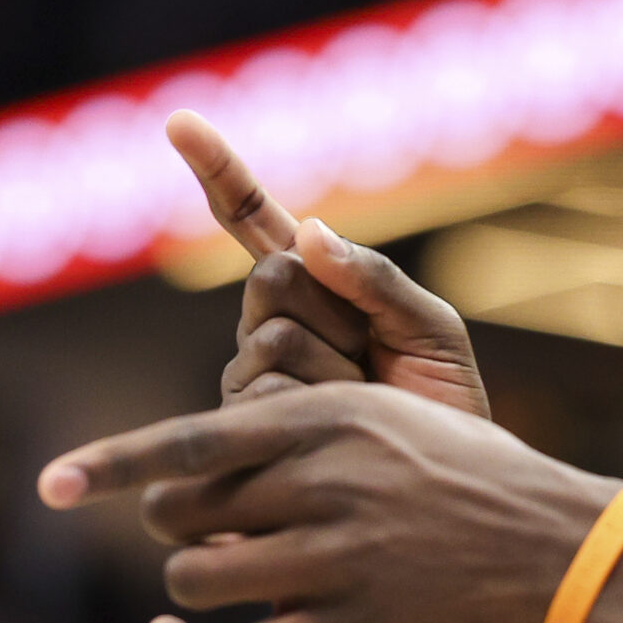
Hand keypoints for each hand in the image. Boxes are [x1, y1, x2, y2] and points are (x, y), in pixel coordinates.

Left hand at [38, 382, 610, 622]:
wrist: (557, 547)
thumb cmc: (470, 474)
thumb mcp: (393, 409)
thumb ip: (303, 406)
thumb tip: (214, 419)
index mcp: (328, 419)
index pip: (189, 440)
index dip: (109, 464)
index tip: (48, 483)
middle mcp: (326, 484)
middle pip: (183, 513)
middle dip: (171, 525)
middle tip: (195, 530)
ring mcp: (340, 559)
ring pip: (202, 580)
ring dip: (186, 585)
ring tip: (208, 582)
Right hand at [166, 110, 490, 416]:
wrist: (442, 502)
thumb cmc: (440, 411)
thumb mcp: (430, 332)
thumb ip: (379, 279)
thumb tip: (311, 231)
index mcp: (315, 291)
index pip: (258, 221)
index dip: (221, 173)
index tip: (180, 120)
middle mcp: (265, 328)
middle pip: (273, 277)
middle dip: (336, 313)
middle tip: (374, 360)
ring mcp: (245, 379)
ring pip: (271, 339)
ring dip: (337, 371)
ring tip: (362, 407)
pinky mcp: (238, 432)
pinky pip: (266, 393)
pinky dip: (319, 410)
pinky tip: (335, 440)